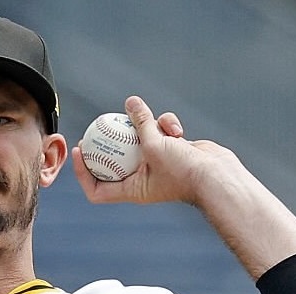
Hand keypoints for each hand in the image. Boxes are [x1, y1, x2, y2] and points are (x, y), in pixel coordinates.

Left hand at [73, 95, 236, 205]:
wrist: (217, 175)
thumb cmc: (183, 170)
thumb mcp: (155, 144)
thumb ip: (140, 122)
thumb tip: (130, 102)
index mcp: (131, 189)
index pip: (97, 189)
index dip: (83, 173)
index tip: (78, 151)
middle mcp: (142, 179)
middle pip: (115, 162)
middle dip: (107, 143)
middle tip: (97, 125)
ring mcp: (158, 164)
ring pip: (141, 139)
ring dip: (147, 127)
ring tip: (154, 124)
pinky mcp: (173, 151)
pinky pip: (161, 133)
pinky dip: (167, 127)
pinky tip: (176, 128)